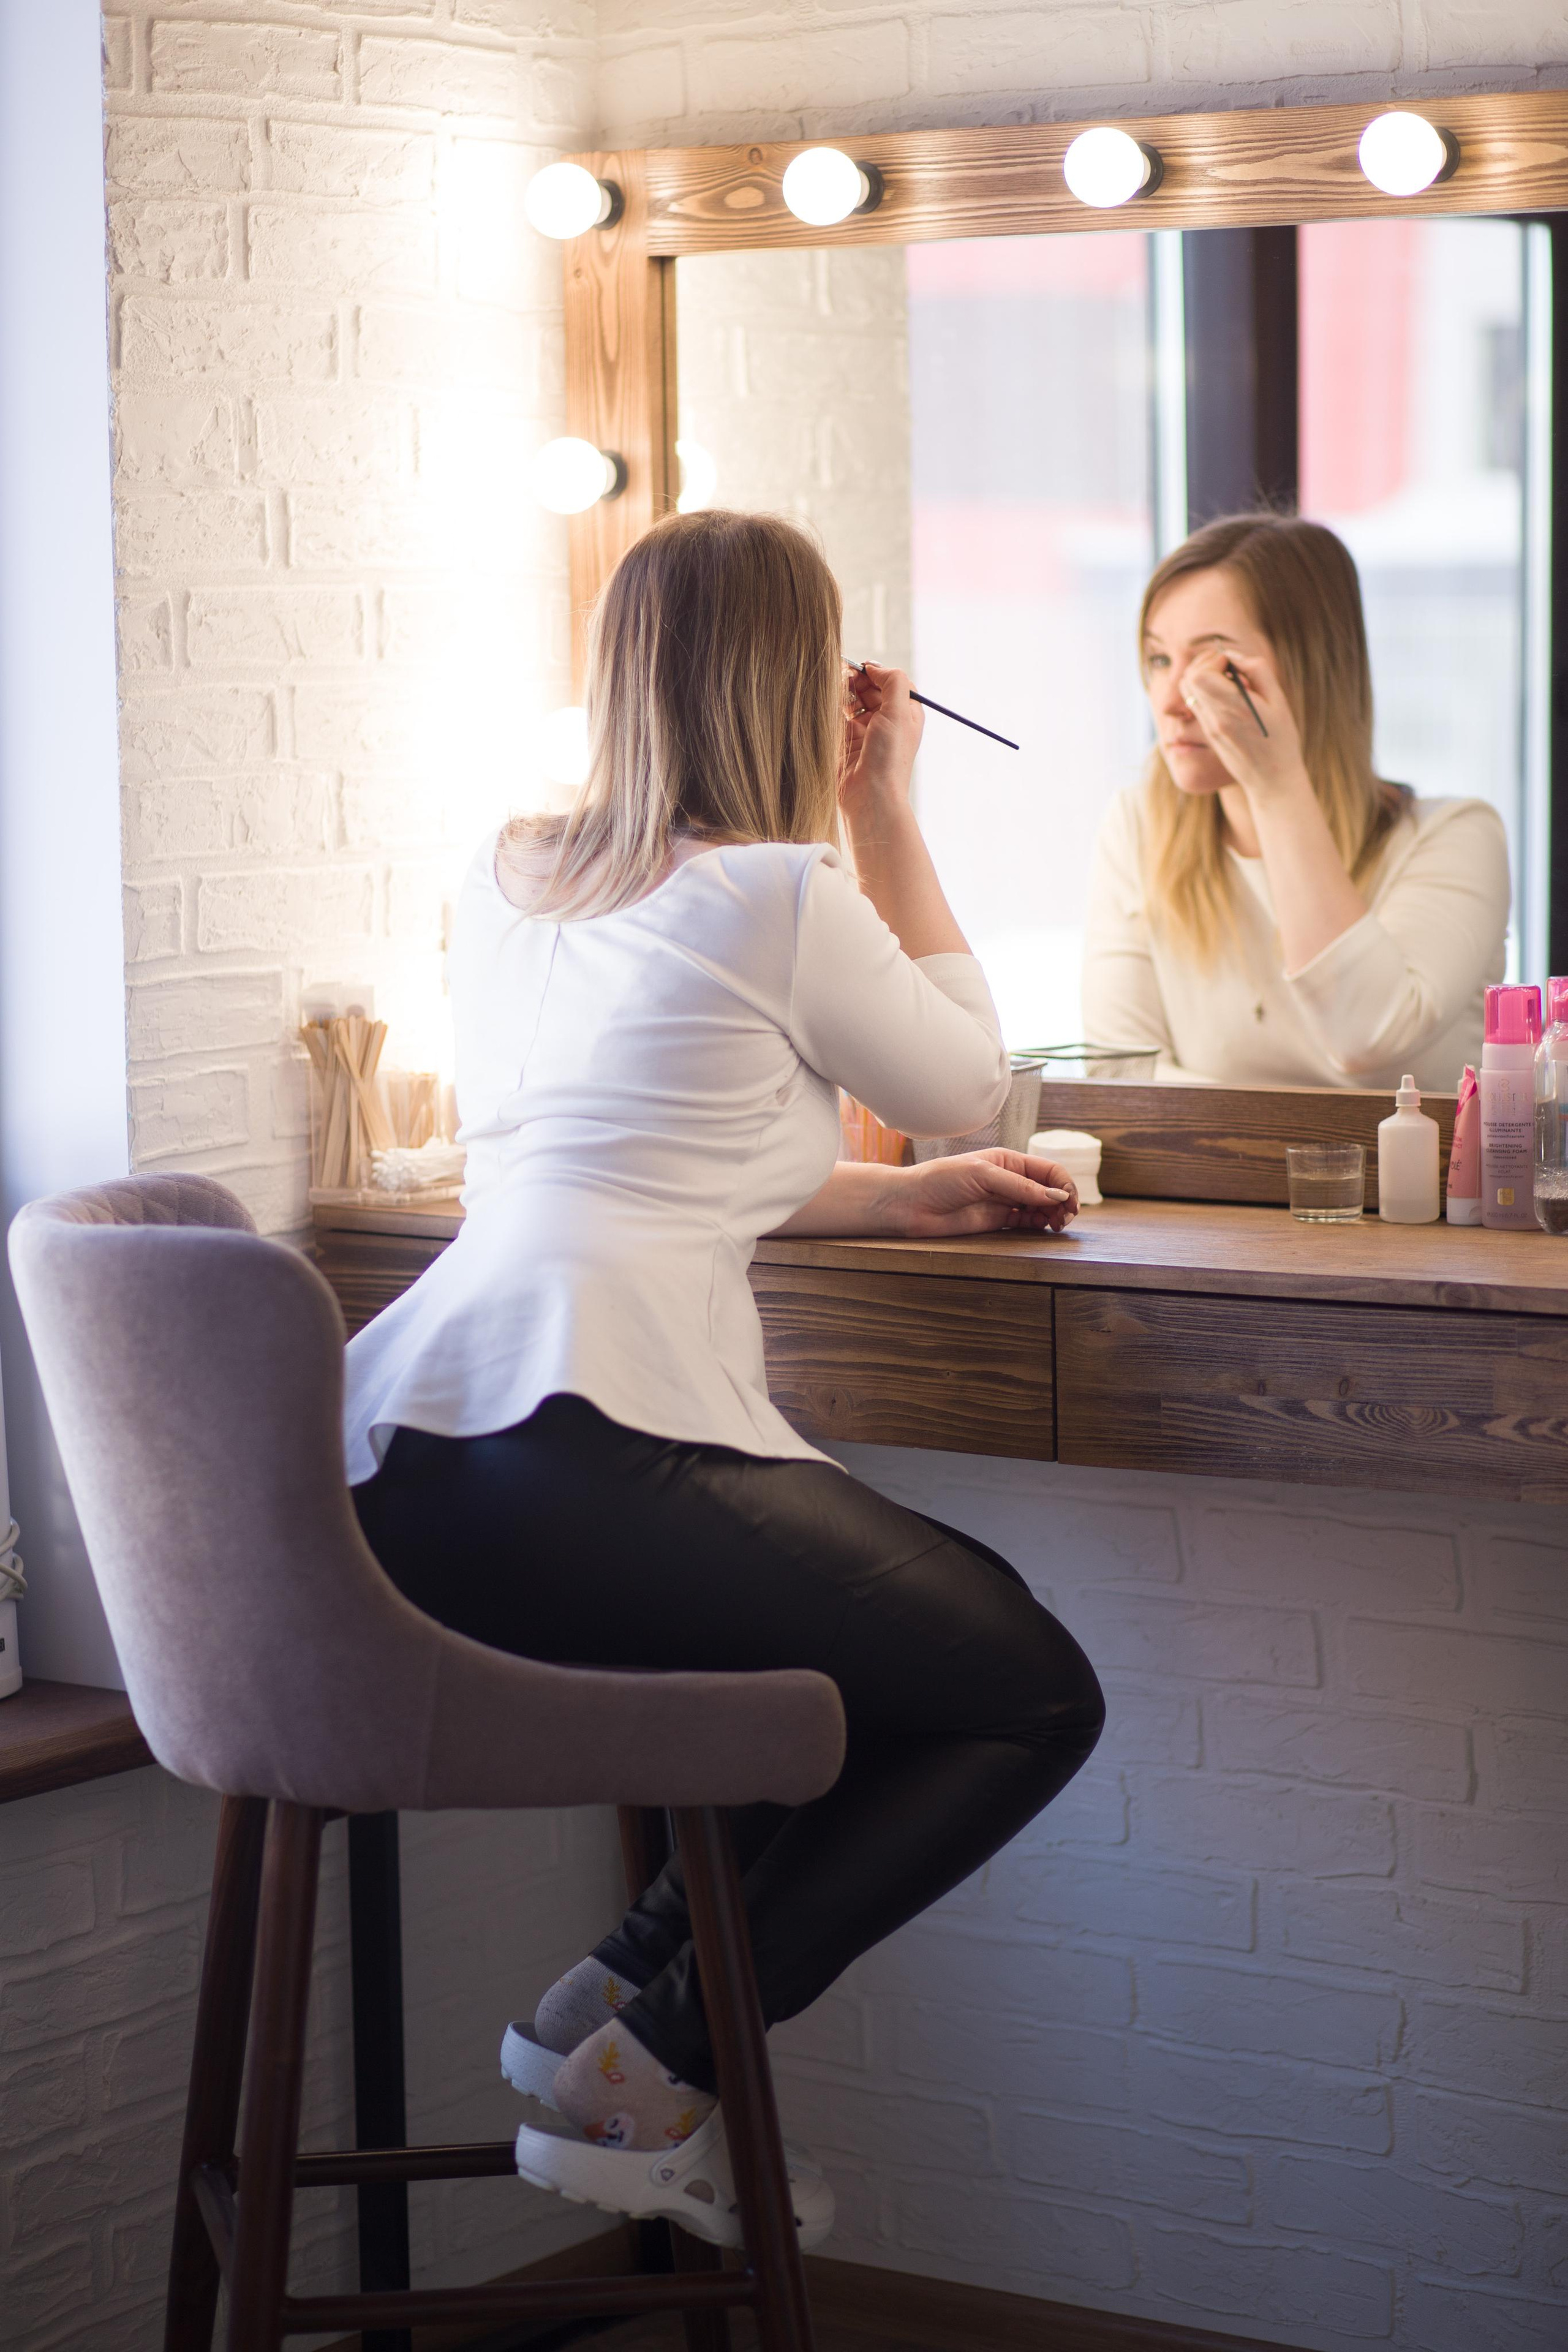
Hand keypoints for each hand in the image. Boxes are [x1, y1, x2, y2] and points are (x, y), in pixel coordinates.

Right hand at [841, 661, 922, 828]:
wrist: (869, 797)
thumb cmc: (889, 758)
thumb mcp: (900, 713)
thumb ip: (893, 682)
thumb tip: (875, 667)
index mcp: (905, 714)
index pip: (891, 682)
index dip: (876, 672)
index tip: (861, 668)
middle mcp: (886, 721)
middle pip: (870, 688)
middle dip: (857, 679)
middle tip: (844, 676)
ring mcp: (865, 731)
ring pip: (852, 700)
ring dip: (843, 691)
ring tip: (836, 690)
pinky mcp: (845, 741)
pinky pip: (837, 716)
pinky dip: (833, 708)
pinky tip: (829, 705)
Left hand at [893, 1149, 1078, 1237]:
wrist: (911, 1204)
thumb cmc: (941, 1181)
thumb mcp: (983, 1175)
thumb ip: (1020, 1186)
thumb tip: (1057, 1195)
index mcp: (1008, 1161)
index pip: (1048, 1170)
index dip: (1064, 1185)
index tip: (1068, 1203)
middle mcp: (1009, 1179)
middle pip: (1048, 1189)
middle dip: (1062, 1201)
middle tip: (1065, 1218)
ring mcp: (1003, 1201)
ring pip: (1040, 1207)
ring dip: (1053, 1214)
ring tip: (1056, 1225)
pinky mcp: (996, 1221)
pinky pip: (1026, 1222)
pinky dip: (1039, 1224)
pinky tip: (1042, 1227)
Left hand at [1179, 643, 1308, 804]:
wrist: (1271, 780)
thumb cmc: (1281, 740)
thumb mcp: (1279, 700)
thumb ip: (1257, 672)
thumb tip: (1234, 655)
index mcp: (1234, 708)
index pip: (1201, 675)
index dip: (1215, 660)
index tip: (1234, 664)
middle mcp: (1215, 718)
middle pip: (1189, 678)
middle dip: (1206, 664)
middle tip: (1228, 667)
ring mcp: (1208, 727)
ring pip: (1187, 690)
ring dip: (1202, 676)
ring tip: (1226, 679)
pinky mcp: (1207, 733)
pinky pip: (1194, 703)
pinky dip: (1204, 691)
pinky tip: (1225, 694)